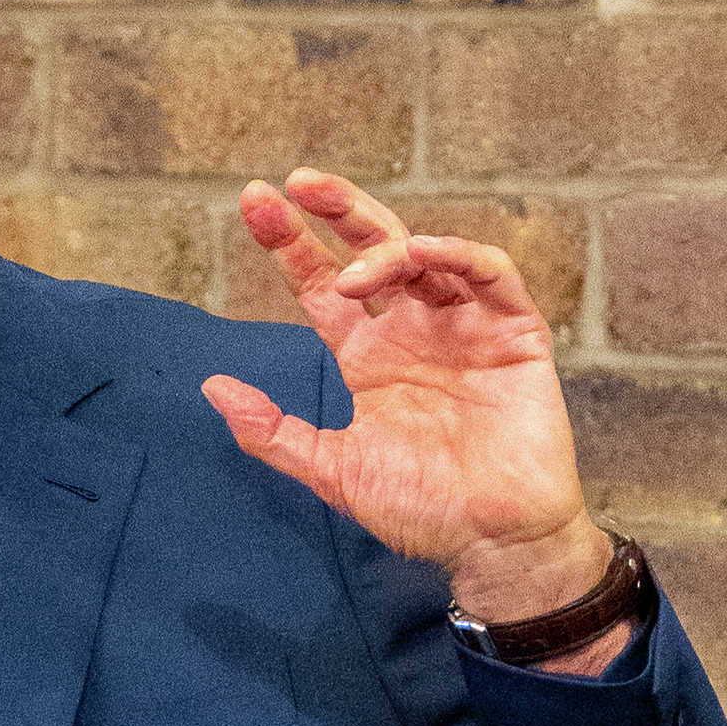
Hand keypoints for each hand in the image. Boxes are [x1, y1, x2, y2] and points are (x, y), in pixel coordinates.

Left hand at [204, 172, 610, 645]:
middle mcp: (414, 330)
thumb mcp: (332, 470)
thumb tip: (212, 388)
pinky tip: (421, 256)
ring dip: (385, 247)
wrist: (493, 542)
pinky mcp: (514, 333)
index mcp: (368, 356)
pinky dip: (455, 255)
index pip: (322, 284)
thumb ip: (273, 432)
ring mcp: (465, 327)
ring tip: (354, 274)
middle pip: (371, 248)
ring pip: (425, 254)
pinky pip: (488, 275)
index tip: (254, 204)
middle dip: (336, 209)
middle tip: (296, 183)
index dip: (291, 244)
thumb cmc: (421, 511)